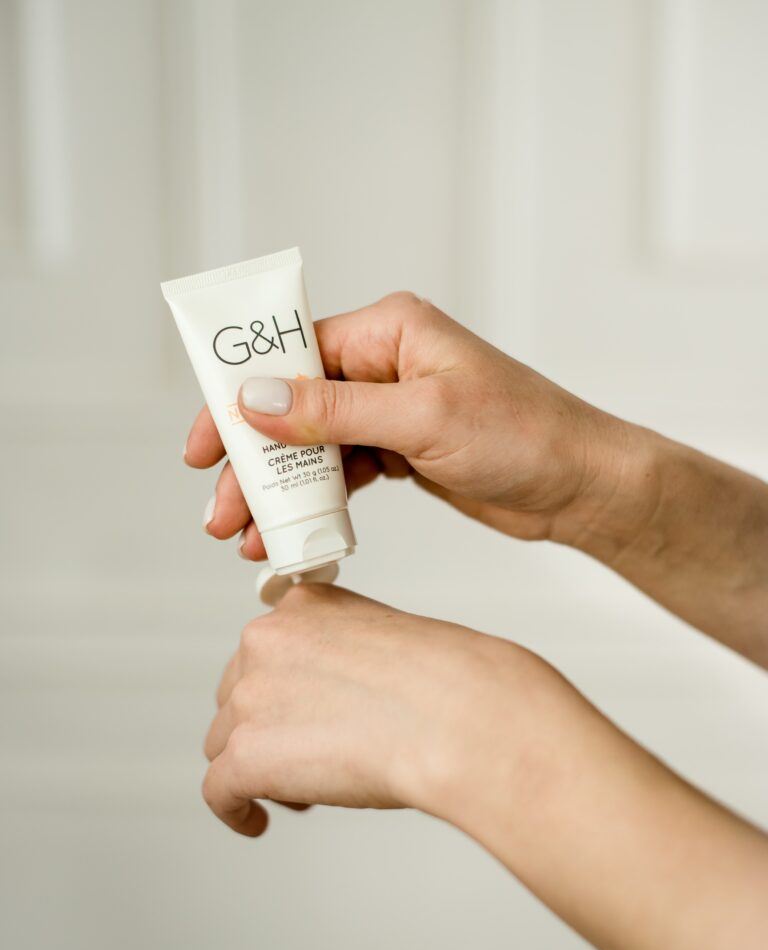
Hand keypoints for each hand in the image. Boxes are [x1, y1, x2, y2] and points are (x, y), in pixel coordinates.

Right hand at [184, 292, 639, 560]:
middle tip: (220, 514)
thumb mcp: (423, 419)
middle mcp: (384, 364)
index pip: (291, 356)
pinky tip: (294, 533)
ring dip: (279, 491)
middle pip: (292, 407)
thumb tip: (254, 401)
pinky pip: (342, 473)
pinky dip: (317, 503)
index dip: (238, 400)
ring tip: (250, 539)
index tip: (201, 448)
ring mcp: (391, 409)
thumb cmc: (524, 435)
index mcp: (389, 331)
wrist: (580, 487)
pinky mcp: (401, 450)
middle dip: (252, 462)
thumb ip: (335, 413)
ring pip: (312, 447)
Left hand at [201, 582, 592, 835]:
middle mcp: (267, 642)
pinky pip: (218, 791)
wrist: (457, 716)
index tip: (304, 712)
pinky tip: (255, 821)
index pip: (268, 652)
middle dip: (269, 727)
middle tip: (310, 756)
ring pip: (226, 741)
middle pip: (238, 696)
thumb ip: (348, 660)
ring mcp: (251, 697)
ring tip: (305, 790)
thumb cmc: (447, 684)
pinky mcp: (247, 754)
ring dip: (259, 766)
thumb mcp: (389, 642)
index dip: (285, 691)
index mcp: (304, 606)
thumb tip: (338, 704)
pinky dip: (235, 810)